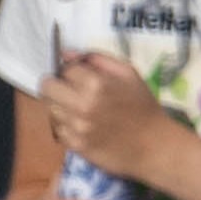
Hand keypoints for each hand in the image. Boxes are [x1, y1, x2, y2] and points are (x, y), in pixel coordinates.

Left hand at [33, 49, 179, 186]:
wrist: (154, 145)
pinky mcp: (74, 144)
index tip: (81, 78)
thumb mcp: (129, 74)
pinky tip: (84, 126)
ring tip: (80, 110)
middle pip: (47, 87)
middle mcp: (82, 104)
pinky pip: (57, 129)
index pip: (64, 69)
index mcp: (96, 83)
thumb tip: (66, 53)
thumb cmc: (143, 106)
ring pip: (50, 108)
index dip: (72, 71)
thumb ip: (98, 58)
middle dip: (57, 86)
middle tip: (71, 92)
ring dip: (61, 107)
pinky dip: (66, 126)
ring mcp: (76, 126)